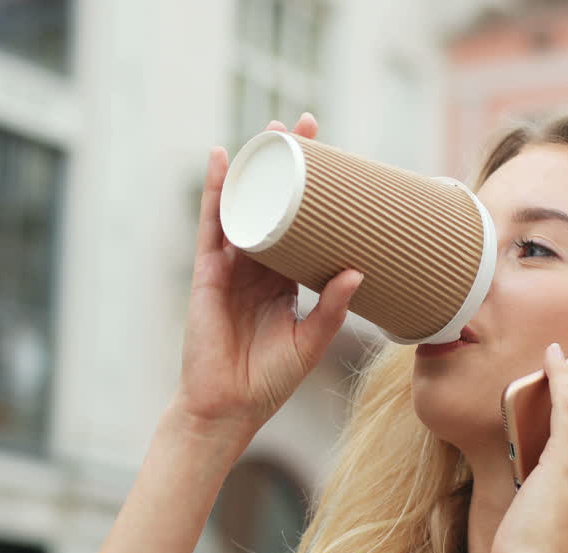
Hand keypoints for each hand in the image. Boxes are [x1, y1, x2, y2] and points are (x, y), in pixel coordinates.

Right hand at [173, 113, 364, 434]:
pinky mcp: (208, 273)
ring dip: (255, 167)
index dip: (315, 195)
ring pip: (244, 206)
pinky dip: (215, 190)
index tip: (335, 161)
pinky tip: (221, 158)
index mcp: (283, 284)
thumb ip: (332, 308)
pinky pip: (212, 224)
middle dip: (288, 167)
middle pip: (274, 206)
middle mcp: (257, 269)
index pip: (302, 228)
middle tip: (307, 128)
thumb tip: (358, 271)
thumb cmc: (268, 382)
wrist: (227, 409)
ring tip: (271, 132)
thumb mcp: (311, 341)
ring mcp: (230, 268)